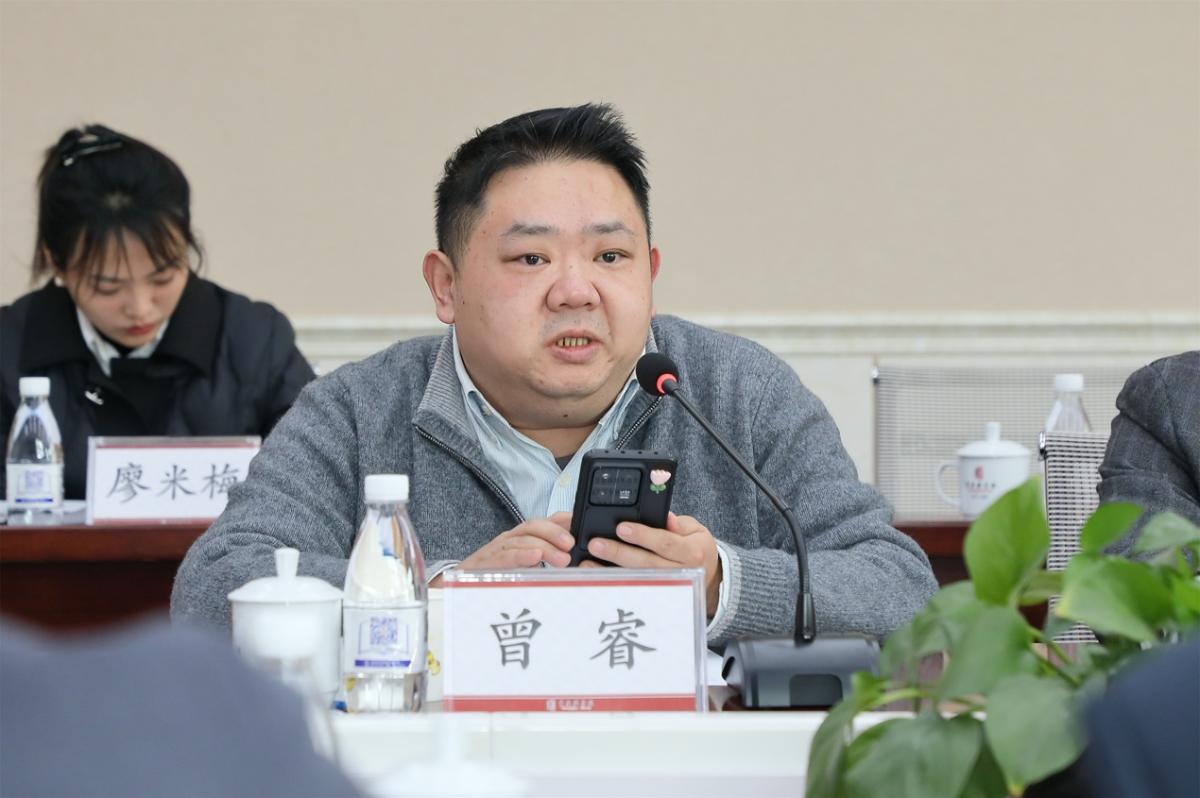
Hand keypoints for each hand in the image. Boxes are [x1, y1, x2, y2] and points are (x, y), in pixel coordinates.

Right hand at [430, 512, 572, 586]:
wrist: (460, 585)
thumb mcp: (525, 566)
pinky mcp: (486, 563)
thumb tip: (574, 559)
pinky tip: (535, 559)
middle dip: (554, 532)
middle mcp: (510, 539)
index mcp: (521, 538)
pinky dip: (521, 556)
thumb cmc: (496, 575)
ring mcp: (497, 549)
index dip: (562, 520)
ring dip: (544, 547)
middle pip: (533, 526)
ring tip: (562, 558)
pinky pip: (505, 557)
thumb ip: (546, 559)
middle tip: (572, 544)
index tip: (581, 523)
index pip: (543, 522)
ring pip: (522, 540)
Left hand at [580, 512, 722, 616]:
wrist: (709, 575)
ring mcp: (669, 587)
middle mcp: (681, 571)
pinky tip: (595, 575)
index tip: (621, 527)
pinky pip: (634, 589)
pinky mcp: (657, 594)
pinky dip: (613, 582)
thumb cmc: (696, 547)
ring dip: (610, 571)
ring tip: (587, 562)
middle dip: (619, 553)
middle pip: (646, 563)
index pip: (665, 543)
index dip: (643, 536)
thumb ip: (677, 524)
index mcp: (691, 552)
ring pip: (637, 579)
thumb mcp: (694, 529)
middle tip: (596, 543)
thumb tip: (665, 517)